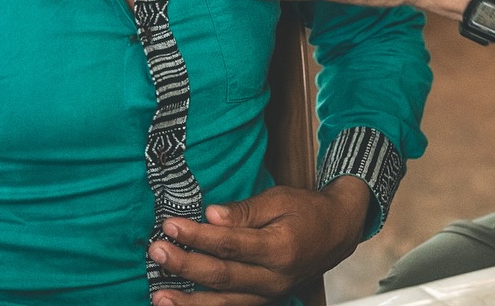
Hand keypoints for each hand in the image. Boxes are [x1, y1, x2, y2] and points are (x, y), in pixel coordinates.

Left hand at [147, 178, 369, 305]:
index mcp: (280, 248)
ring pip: (224, 303)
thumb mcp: (279, 199)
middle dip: (185, 266)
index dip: (198, 237)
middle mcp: (275, 278)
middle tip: (157, 252)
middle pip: (223, 276)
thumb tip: (211, 216)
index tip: (171, 226)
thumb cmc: (307, 211)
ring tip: (158, 296)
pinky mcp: (265, 301)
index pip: (230, 245)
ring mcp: (270, 294)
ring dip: (188, 301)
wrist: (337, 232)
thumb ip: (244, 212)